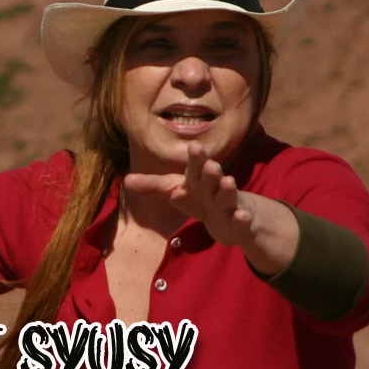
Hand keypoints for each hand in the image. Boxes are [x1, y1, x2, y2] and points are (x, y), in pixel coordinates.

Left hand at [123, 141, 258, 246]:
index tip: (194, 145)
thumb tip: (126, 180)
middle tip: (211, 164)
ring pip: (227, 196)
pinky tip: (242, 215)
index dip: (196, 157)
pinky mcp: (237, 222)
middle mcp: (214, 188)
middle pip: (212, 179)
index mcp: (198, 179)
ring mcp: (227, 204)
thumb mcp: (175, 191)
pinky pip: (240, 220)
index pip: (196, 166)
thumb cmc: (200, 198)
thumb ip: (153, 186)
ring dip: (228, 189)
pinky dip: (241, 217)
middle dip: (212, 171)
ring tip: (228, 181)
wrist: (233, 216)